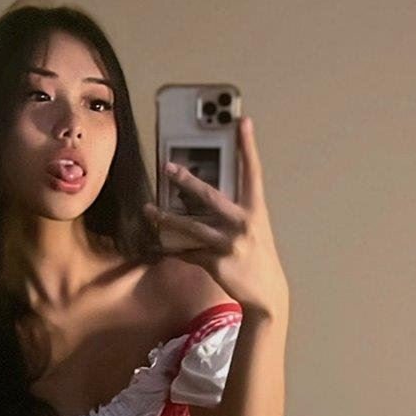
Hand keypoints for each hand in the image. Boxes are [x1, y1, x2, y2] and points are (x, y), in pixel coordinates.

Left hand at [144, 116, 288, 318]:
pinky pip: (188, 253)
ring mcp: (229, 244)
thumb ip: (235, 214)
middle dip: (188, 181)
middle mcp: (243, 225)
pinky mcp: (217, 264)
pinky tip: (159, 247)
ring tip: (148, 210)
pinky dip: (173, 250)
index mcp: (256, 211)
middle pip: (211, 196)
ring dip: (166, 219)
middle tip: (168, 167)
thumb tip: (207, 200)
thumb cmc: (258, 258)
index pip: (252, 173)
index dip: (248, 146)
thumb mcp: (255, 231)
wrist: (267, 294)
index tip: (242, 121)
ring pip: (191, 227)